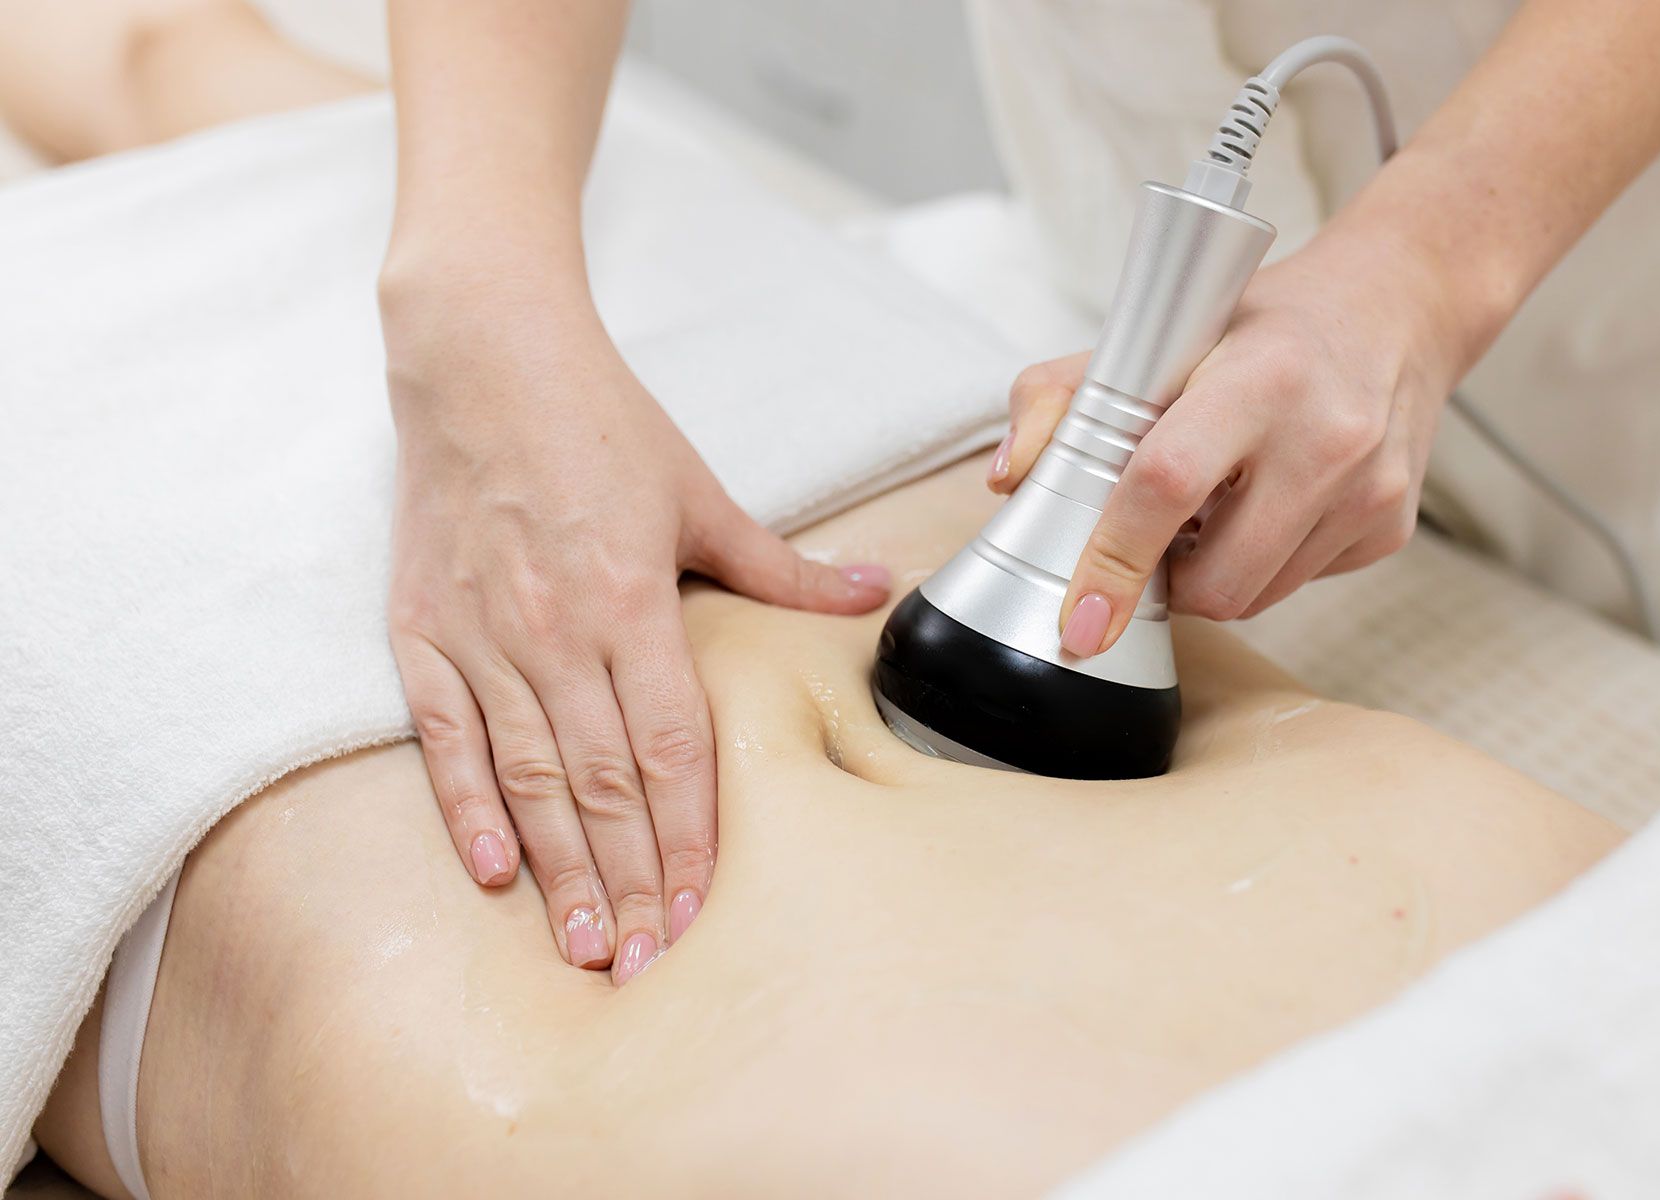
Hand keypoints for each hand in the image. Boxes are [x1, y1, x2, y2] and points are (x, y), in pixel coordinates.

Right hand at [382, 278, 890, 982]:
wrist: (481, 359)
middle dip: (630, 881)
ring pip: (527, 777)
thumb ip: (782, 565)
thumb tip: (874, 590)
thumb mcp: (701, 492)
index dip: (688, 839)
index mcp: (632, 598)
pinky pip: (445, 737)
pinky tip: (495, 872)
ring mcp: (482, 634)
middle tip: (648, 965)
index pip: (670, 748)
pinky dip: (466, 807)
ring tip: (585, 945)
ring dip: (560, 868)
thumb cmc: (599, 425)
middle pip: (603, 783)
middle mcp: (554, 629)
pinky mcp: (422, 631)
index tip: (702, 911)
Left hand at [988, 226, 1465, 655]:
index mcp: (1259, 377)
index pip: (1167, 484)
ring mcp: (1369, 490)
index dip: (1115, 559)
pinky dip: (1266, 561)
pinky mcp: (1392, 527)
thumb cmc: (1263, 326)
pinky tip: (1271, 503)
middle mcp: (1326, 436)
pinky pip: (1299, 584)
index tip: (1082, 616)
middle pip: (1218, 580)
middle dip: (1167, 579)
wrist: (1393, 309)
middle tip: (1156, 530)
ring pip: (1256, 596)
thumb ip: (1064, 394)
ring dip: (1215, 572)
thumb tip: (1012, 475)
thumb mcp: (1161, 333)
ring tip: (1218, 505)